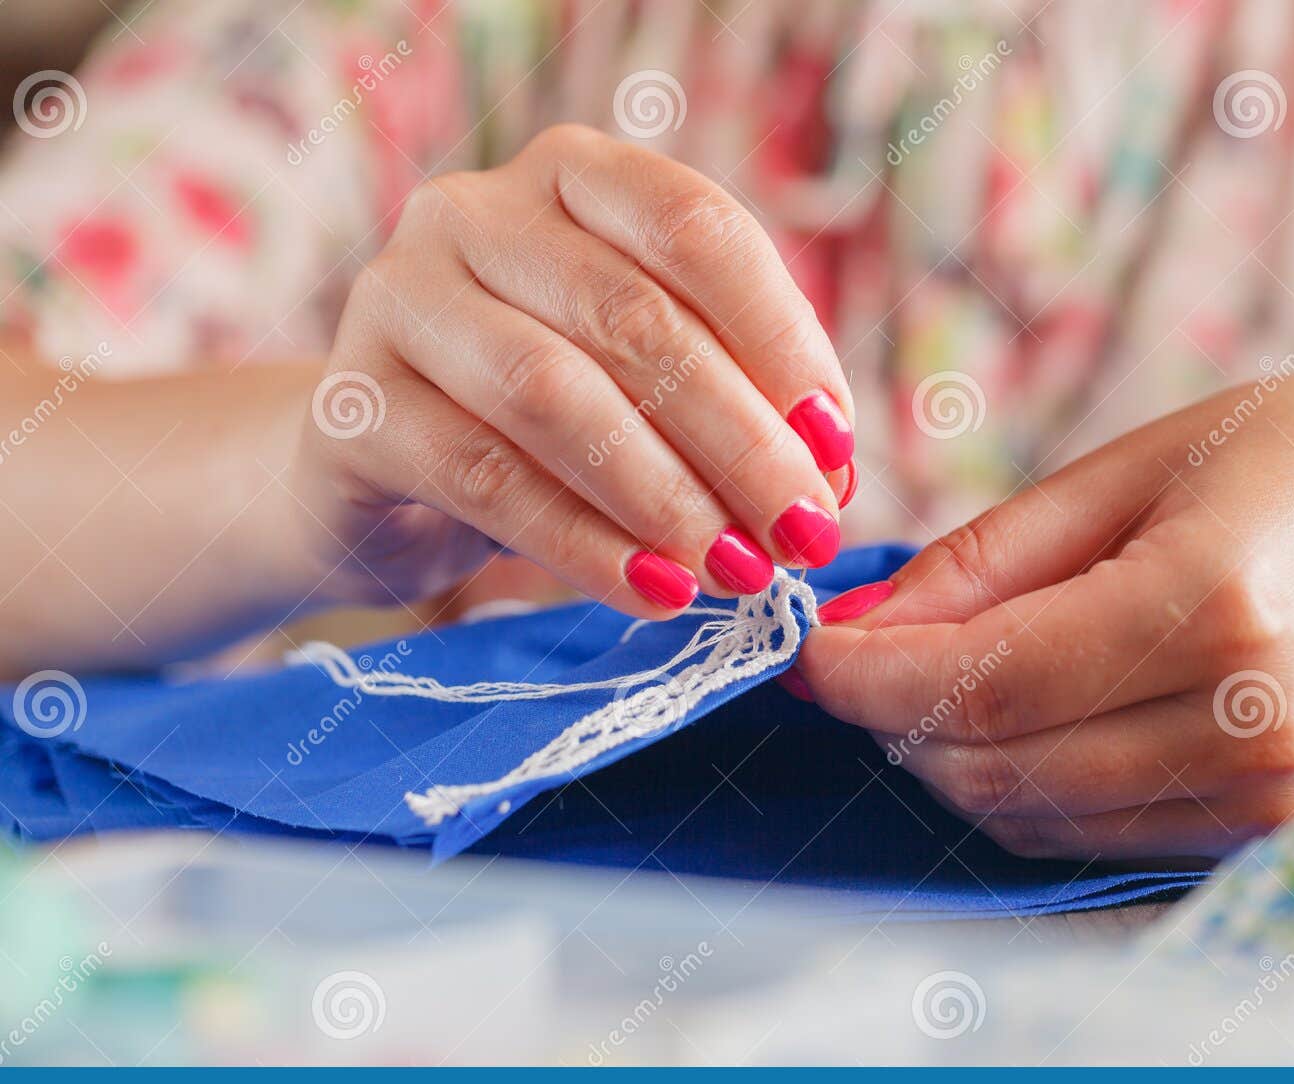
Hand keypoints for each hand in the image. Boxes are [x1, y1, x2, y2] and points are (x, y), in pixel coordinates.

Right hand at [292, 124, 853, 616]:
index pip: (696, 229)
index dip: (780, 340)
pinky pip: (483, 477)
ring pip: (553, 394)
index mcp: (571, 175)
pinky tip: (655, 591)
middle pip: (632, 317)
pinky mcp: (353, 404)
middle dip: (738, 440)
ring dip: (665, 494)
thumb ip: (729, 395)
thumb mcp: (642, 380)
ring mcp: (400, 298)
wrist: (377, 463)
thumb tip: (827, 474)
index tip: (835, 446)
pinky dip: (583, 544)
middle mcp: (474, 212)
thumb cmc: (542, 415)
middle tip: (802, 534)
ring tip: (737, 571)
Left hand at [793, 373, 1293, 859]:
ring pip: (1028, 815)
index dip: (868, 678)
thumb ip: (988, 558)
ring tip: (923, 676)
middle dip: (890, 717)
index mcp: (1216, 603)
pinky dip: (1015, 785)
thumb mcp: (1139, 464)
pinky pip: (1085, 832)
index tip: (804, 651)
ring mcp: (1262, 794)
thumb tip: (861, 625)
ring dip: (943, 756)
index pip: (988, 681)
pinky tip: (1004, 717)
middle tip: (848, 654)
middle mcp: (1245, 721)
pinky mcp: (1262, 828)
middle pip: (995, 764)